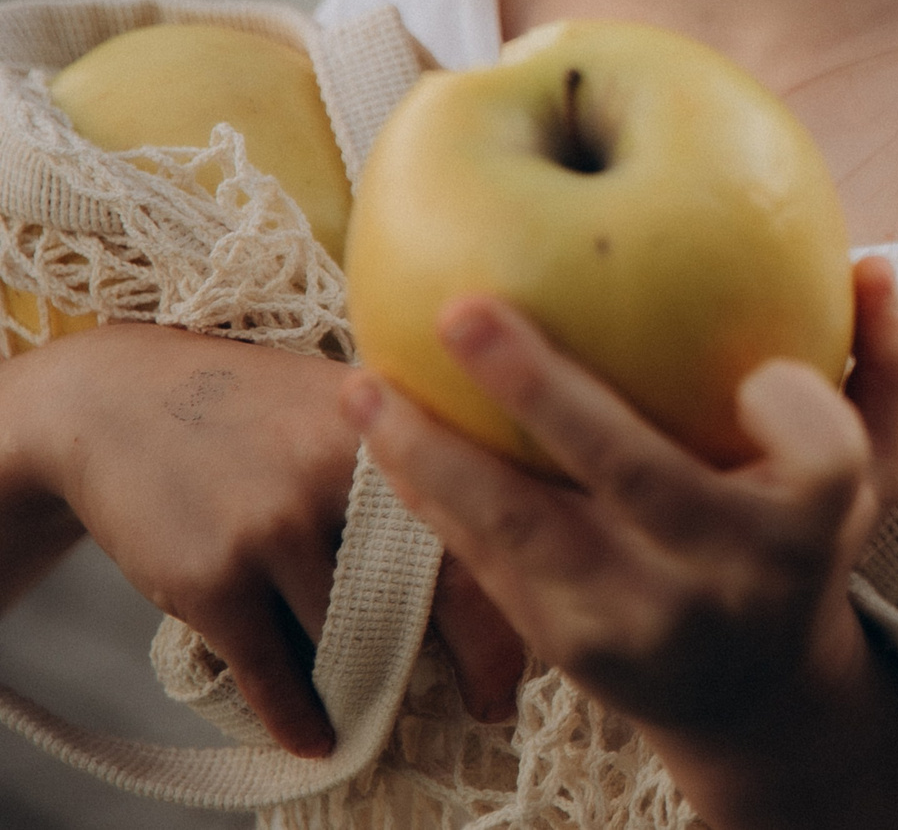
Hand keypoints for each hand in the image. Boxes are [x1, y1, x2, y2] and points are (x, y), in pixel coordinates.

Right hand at [0, 323, 524, 755]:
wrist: (116, 400)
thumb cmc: (255, 405)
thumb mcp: (346, 400)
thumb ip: (420, 450)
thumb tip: (511, 508)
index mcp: (390, 431)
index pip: (478, 528)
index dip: (514, 596)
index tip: (540, 644)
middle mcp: (339, 479)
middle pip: (426, 595)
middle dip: (470, 659)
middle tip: (490, 701)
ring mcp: (273, 531)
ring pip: (352, 641)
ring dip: (374, 684)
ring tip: (397, 705)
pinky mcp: (212, 580)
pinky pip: (274, 674)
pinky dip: (299, 717)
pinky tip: (320, 738)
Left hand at [343, 257, 897, 743]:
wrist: (754, 700)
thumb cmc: (809, 544)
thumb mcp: (876, 473)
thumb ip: (886, 366)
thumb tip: (873, 264)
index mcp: (815, 527)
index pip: (820, 454)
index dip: (793, 402)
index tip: (761, 370)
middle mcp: (729, 578)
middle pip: (639, 476)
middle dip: (544, 391)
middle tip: (465, 309)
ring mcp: (641, 620)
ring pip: (525, 528)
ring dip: (434, 453)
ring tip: (367, 384)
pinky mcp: (568, 648)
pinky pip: (484, 560)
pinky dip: (428, 493)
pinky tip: (380, 429)